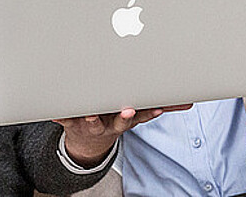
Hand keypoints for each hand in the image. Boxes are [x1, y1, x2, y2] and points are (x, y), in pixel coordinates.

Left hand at [55, 104, 192, 166]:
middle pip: (119, 121)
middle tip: (127, 111)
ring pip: (93, 121)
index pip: (140, 117)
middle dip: (124, 116)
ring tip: (91, 114)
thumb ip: (161, 107)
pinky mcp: (72, 122)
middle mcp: (111, 123)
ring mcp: (92, 124)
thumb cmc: (114, 119)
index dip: (148, 113)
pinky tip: (57, 114)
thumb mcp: (137, 116)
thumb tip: (189, 102)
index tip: (156, 109)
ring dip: (92, 118)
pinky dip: (61, 116)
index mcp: (126, 119)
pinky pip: (66, 120)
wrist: (87, 142)